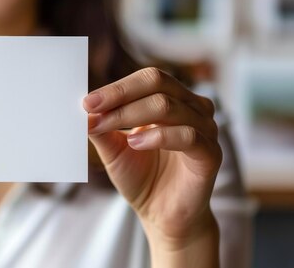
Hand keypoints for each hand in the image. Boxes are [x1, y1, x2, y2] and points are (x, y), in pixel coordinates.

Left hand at [84, 68, 221, 263]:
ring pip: (169, 107)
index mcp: (172, 100)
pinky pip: (187, 135)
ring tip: (107, 127)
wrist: (162, 215)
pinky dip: (158, 136)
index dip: (116, 88)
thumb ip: (101, 128)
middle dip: (120, 94)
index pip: (146, 80)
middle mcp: (192, 108)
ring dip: (131, 114)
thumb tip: (83, 110)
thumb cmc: (141, 177)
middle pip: (158, 83)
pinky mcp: (210, 154)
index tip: (87, 102)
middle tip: (92, 108)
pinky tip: (135, 143)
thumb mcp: (113, 150)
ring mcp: (205, 129)